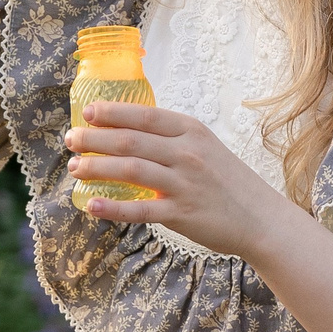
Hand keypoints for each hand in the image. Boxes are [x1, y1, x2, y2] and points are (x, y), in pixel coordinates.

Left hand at [64, 102, 285, 258]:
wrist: (261, 219)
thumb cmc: (227, 181)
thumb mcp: (205, 147)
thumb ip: (171, 138)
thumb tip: (127, 130)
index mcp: (192, 132)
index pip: (145, 116)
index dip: (113, 112)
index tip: (87, 113)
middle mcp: (187, 153)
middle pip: (131, 141)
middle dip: (95, 139)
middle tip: (71, 140)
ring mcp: (185, 184)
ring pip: (131, 170)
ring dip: (97, 168)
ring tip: (74, 168)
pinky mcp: (182, 214)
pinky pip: (141, 209)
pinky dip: (113, 208)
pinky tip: (91, 205)